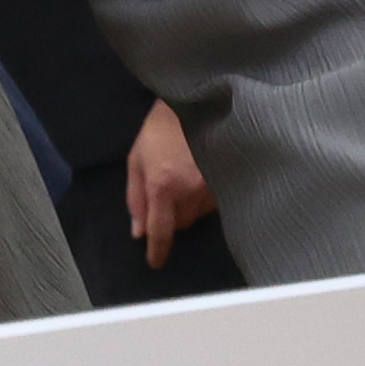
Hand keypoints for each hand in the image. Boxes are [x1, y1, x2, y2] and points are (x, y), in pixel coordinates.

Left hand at [124, 101, 215, 265]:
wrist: (196, 102)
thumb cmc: (160, 128)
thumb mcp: (137, 159)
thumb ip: (135, 198)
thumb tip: (138, 232)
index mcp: (162, 185)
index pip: (160, 231)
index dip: (157, 251)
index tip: (155, 263)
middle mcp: (190, 190)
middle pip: (182, 224)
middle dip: (172, 217)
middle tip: (168, 195)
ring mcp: (213, 185)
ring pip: (199, 215)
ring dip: (190, 207)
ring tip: (186, 180)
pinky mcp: (229, 179)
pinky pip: (215, 202)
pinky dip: (205, 197)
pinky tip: (201, 176)